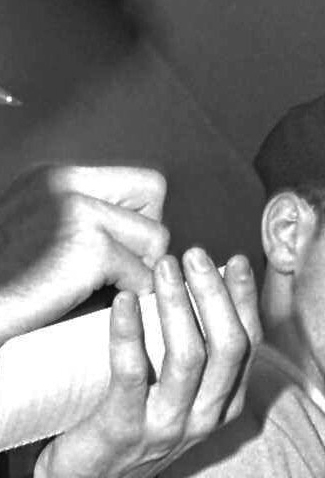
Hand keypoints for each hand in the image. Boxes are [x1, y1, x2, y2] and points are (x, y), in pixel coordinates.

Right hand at [0, 164, 170, 341]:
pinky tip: (98, 301)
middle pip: (155, 194)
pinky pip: (144, 275)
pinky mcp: (90, 249)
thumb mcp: (41, 227)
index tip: (122, 244)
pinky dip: (130, 295)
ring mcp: (78, 212)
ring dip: (140, 268)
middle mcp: (65, 183)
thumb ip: (87, 214)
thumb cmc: (9, 280)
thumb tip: (150, 227)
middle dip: (148, 236)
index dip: (143, 214)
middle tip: (117, 265)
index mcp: (55, 176)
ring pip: (157, 237)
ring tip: (103, 284)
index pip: (141, 178)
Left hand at [20, 249, 261, 477]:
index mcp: (225, 405)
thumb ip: (195, 359)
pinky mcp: (125, 429)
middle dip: (214, 294)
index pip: (249, 345)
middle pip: (229, 347)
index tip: (232, 261)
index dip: (244, 300)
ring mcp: (167, 426)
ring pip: (189, 357)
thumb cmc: (132, 432)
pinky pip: (133, 372)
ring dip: (178, 305)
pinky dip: (130, 332)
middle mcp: (205, 417)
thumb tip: (201, 294)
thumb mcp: (178, 399)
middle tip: (193, 255)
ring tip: (162, 269)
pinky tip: (126, 303)